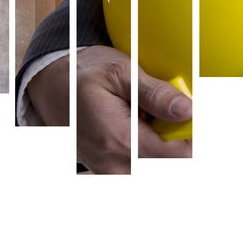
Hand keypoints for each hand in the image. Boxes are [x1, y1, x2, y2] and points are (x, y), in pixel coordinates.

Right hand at [74, 45, 191, 172]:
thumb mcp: (121, 72)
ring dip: (163, 147)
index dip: (193, 136)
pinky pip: (138, 168)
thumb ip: (155, 94)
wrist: (49, 82)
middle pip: (168, 166)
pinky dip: (148, 151)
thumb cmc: (83, 72)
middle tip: (171, 112)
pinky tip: (140, 127)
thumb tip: (187, 110)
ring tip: (150, 118)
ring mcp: (108, 170)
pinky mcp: (107, 170)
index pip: (178, 156)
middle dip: (178, 141)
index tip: (194, 114)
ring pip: (154, 168)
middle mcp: (113, 163)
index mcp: (119, 140)